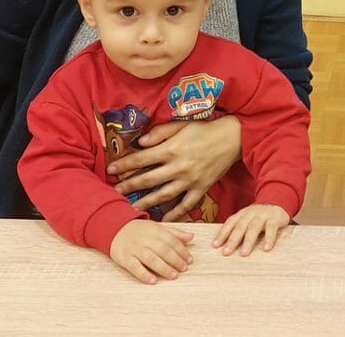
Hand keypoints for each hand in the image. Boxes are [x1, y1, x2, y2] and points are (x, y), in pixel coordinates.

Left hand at [109, 116, 241, 220]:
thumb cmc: (205, 129)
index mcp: (172, 149)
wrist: (233, 138)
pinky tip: (163, 219)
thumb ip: (160, 133)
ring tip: (132, 208)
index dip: (124, 165)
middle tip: (114, 192)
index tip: (110, 170)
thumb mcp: (181, 125)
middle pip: (149, 180)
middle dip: (129, 186)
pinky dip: (174, 213)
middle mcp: (179, 166)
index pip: (142, 159)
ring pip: (164, 195)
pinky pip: (186, 204)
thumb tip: (140, 143)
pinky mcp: (202, 188)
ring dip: (146, 202)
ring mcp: (191, 179)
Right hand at [109, 220, 193, 284]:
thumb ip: (174, 233)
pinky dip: (144, 274)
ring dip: (163, 268)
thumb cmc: (140, 231)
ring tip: (174, 276)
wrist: (115, 229)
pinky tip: (153, 281)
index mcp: (155, 230)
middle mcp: (145, 239)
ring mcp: (134, 248)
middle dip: (175, 260)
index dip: (182, 251)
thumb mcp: (157, 228)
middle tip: (184, 269)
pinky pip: (134, 267)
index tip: (189, 260)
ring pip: (150, 258)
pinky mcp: (124, 258)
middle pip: (163, 250)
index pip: (171, 240)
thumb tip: (191, 237)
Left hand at [211, 204, 289, 256]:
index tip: (215, 246)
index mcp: (242, 214)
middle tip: (226, 253)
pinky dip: (269, 238)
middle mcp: (250, 213)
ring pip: (254, 228)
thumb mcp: (247, 219)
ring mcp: (263, 215)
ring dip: (248, 241)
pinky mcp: (275, 218)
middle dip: (232, 240)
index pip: (230, 223)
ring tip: (244, 253)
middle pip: (240, 227)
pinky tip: (266, 248)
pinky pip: (271, 228)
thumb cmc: (259, 217)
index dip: (222, 234)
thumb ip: (239, 229)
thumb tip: (225, 246)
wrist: (278, 203)